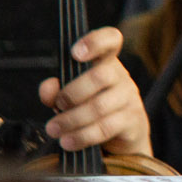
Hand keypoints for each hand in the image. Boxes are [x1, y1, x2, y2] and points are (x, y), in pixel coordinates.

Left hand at [40, 26, 151, 156]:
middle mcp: (121, 76)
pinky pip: (105, 128)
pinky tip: (68, 141)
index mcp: (106, 62)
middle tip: (58, 105)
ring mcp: (129, 98)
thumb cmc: (92, 108)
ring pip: (100, 106)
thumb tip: (48, 87)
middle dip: (73, 93)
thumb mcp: (70, 97)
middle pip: (101, 76)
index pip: (110, 40)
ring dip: (71, 120)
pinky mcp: (132, 120)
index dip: (95, 41)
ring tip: (54, 129)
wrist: (122, 136)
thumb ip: (55, 91)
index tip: (76, 53)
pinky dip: (82, 136)